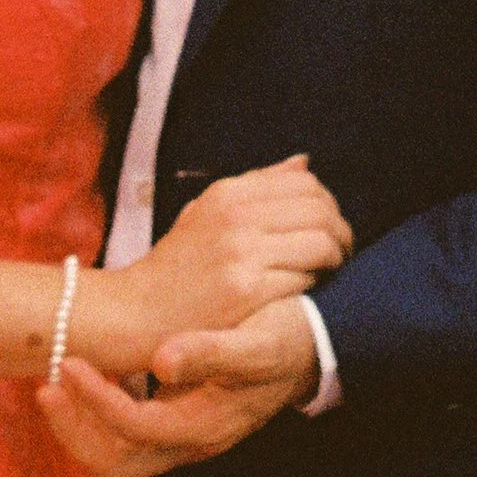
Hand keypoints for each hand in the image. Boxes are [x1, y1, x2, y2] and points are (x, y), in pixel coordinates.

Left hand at [39, 299, 321, 476]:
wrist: (316, 343)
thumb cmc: (288, 339)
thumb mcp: (257, 343)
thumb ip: (212, 353)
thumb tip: (162, 362)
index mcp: (205, 424)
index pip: (135, 429)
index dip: (97, 402)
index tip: (68, 363)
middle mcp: (191, 439)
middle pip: (117, 460)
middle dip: (75, 429)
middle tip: (45, 385)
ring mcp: (185, 433)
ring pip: (119, 452)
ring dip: (82, 423)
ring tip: (56, 382)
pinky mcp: (183, 417)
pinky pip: (128, 432)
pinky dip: (99, 412)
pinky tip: (90, 375)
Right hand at [95, 156, 348, 371]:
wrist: (135, 312)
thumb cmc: (176, 268)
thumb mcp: (207, 213)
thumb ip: (258, 187)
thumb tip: (304, 163)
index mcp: (228, 192)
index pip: (305, 182)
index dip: (328, 204)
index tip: (328, 226)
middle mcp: (235, 215)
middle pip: (320, 210)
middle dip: (341, 232)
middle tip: (341, 252)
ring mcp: (241, 252)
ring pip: (320, 243)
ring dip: (335, 260)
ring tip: (331, 272)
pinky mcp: (247, 290)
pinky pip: (305, 279)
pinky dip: (315, 287)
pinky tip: (308, 294)